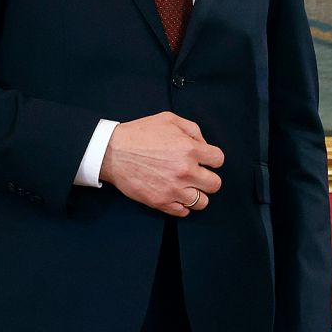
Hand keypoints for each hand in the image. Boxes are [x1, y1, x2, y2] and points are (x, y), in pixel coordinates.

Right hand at [100, 112, 223, 216]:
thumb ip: (193, 130)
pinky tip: (175, 195)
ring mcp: (173, 189)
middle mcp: (185, 171)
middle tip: (198, 174)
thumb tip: (204, 146)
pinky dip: (182, 205)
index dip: (212, 158)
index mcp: (189, 149)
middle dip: (208, 178)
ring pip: (202, 202)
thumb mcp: (169, 119)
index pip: (219, 160)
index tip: (205, 159)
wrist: (113, 152)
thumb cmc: (139, 134)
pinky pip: (183, 212)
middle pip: (215, 184)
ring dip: (197, 194)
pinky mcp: (160, 202)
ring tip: (187, 186)